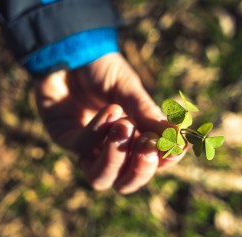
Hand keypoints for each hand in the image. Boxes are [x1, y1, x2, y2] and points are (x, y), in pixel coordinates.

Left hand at [35, 53, 183, 193]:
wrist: (71, 48)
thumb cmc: (102, 69)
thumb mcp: (129, 89)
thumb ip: (147, 115)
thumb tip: (178, 136)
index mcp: (129, 140)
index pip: (149, 165)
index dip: (164, 162)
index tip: (178, 147)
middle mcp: (107, 149)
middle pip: (124, 182)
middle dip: (139, 170)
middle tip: (149, 147)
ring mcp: (84, 148)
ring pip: (99, 178)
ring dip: (115, 158)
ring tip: (125, 128)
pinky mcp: (63, 137)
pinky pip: (81, 146)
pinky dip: (98, 131)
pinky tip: (111, 110)